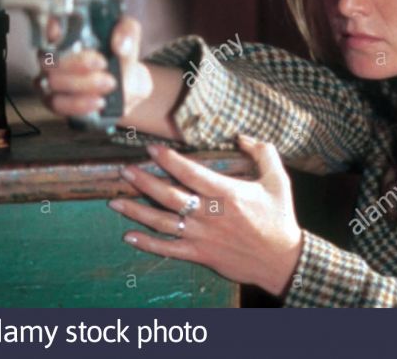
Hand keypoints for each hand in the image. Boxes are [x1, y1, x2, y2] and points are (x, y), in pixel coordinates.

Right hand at [35, 16, 152, 117]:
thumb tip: (120, 44)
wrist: (128, 87)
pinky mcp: (57, 102)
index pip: (50, 27)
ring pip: (53, 82)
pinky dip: (79, 104)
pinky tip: (99, 101)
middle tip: (103, 63)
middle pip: (49, 58)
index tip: (73, 34)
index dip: (56, 29)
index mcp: (67, 32)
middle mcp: (53, 55)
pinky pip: (59, 105)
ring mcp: (51, 80)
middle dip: (76, 61)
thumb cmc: (121, 56)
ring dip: (82, 83)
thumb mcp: (129, 38)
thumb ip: (127, 32)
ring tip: (110, 83)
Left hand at [108, 135, 303, 296]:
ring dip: (136, 210)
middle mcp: (210, 214)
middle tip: (124, 170)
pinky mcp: (200, 254)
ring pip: (162, 222)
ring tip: (115, 200)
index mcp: (227, 193)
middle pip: (169, 196)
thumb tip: (242, 136)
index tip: (151, 148)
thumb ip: (263, 152)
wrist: (281, 259)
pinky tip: (129, 235)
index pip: (190, 173)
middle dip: (143, 181)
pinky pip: (168, 249)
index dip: (169, 160)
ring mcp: (202, 236)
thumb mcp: (279, 180)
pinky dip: (147, 243)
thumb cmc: (280, 217)